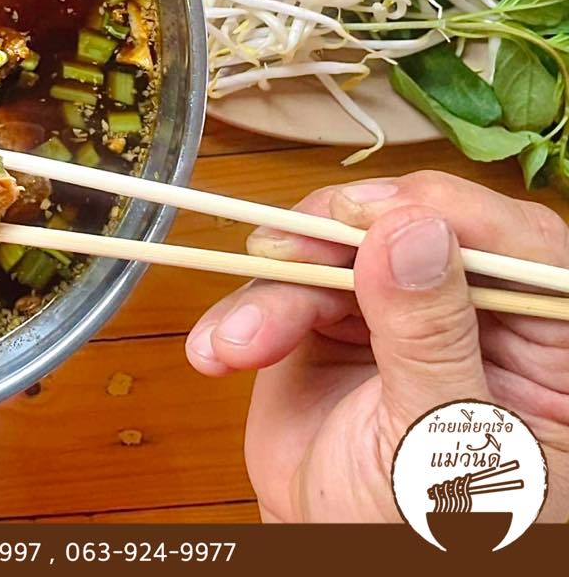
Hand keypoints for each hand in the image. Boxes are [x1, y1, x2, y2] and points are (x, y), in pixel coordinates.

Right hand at [185, 170, 568, 522]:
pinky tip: (220, 350)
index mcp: (545, 345)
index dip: (447, 215)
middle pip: (412, 231)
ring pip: (335, 254)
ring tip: (236, 347)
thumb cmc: (428, 537)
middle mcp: (475, 314)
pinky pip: (285, 288)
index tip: (378, 217)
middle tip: (283, 250)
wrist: (342, 569)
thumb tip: (412, 231)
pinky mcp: (332, 322)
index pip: (519, 248)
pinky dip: (244, 315)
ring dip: (271, 292)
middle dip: (334, 241)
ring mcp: (399, 313)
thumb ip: (431, 336)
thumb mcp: (441, 444)